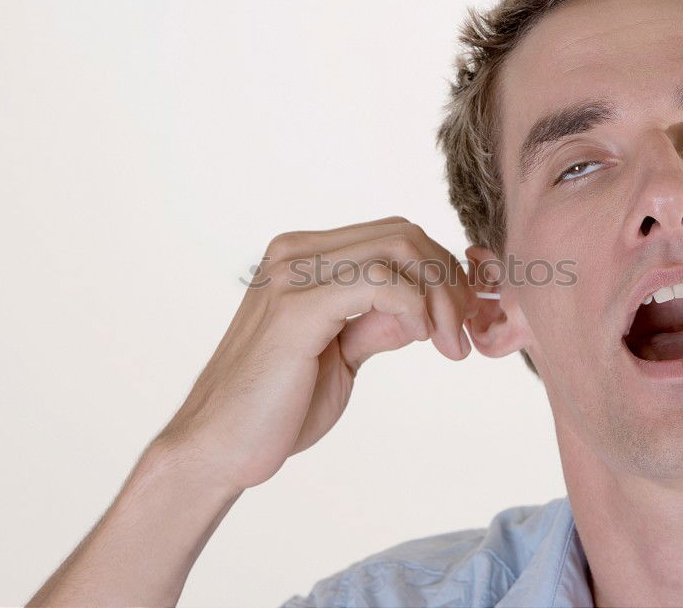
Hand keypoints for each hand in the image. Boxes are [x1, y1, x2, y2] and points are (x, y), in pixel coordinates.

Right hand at [152, 216, 478, 493]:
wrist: (221, 447)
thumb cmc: (278, 406)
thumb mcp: (342, 354)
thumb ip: (376, 322)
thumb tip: (422, 308)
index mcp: (303, 257)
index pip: (394, 237)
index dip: (441, 271)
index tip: (462, 320)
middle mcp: (295, 253)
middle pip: (404, 234)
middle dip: (449, 281)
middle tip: (462, 336)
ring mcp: (291, 274)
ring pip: (398, 247)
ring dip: (441, 296)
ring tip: (448, 345)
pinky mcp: (295, 308)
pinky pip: (379, 281)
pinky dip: (415, 305)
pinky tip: (421, 338)